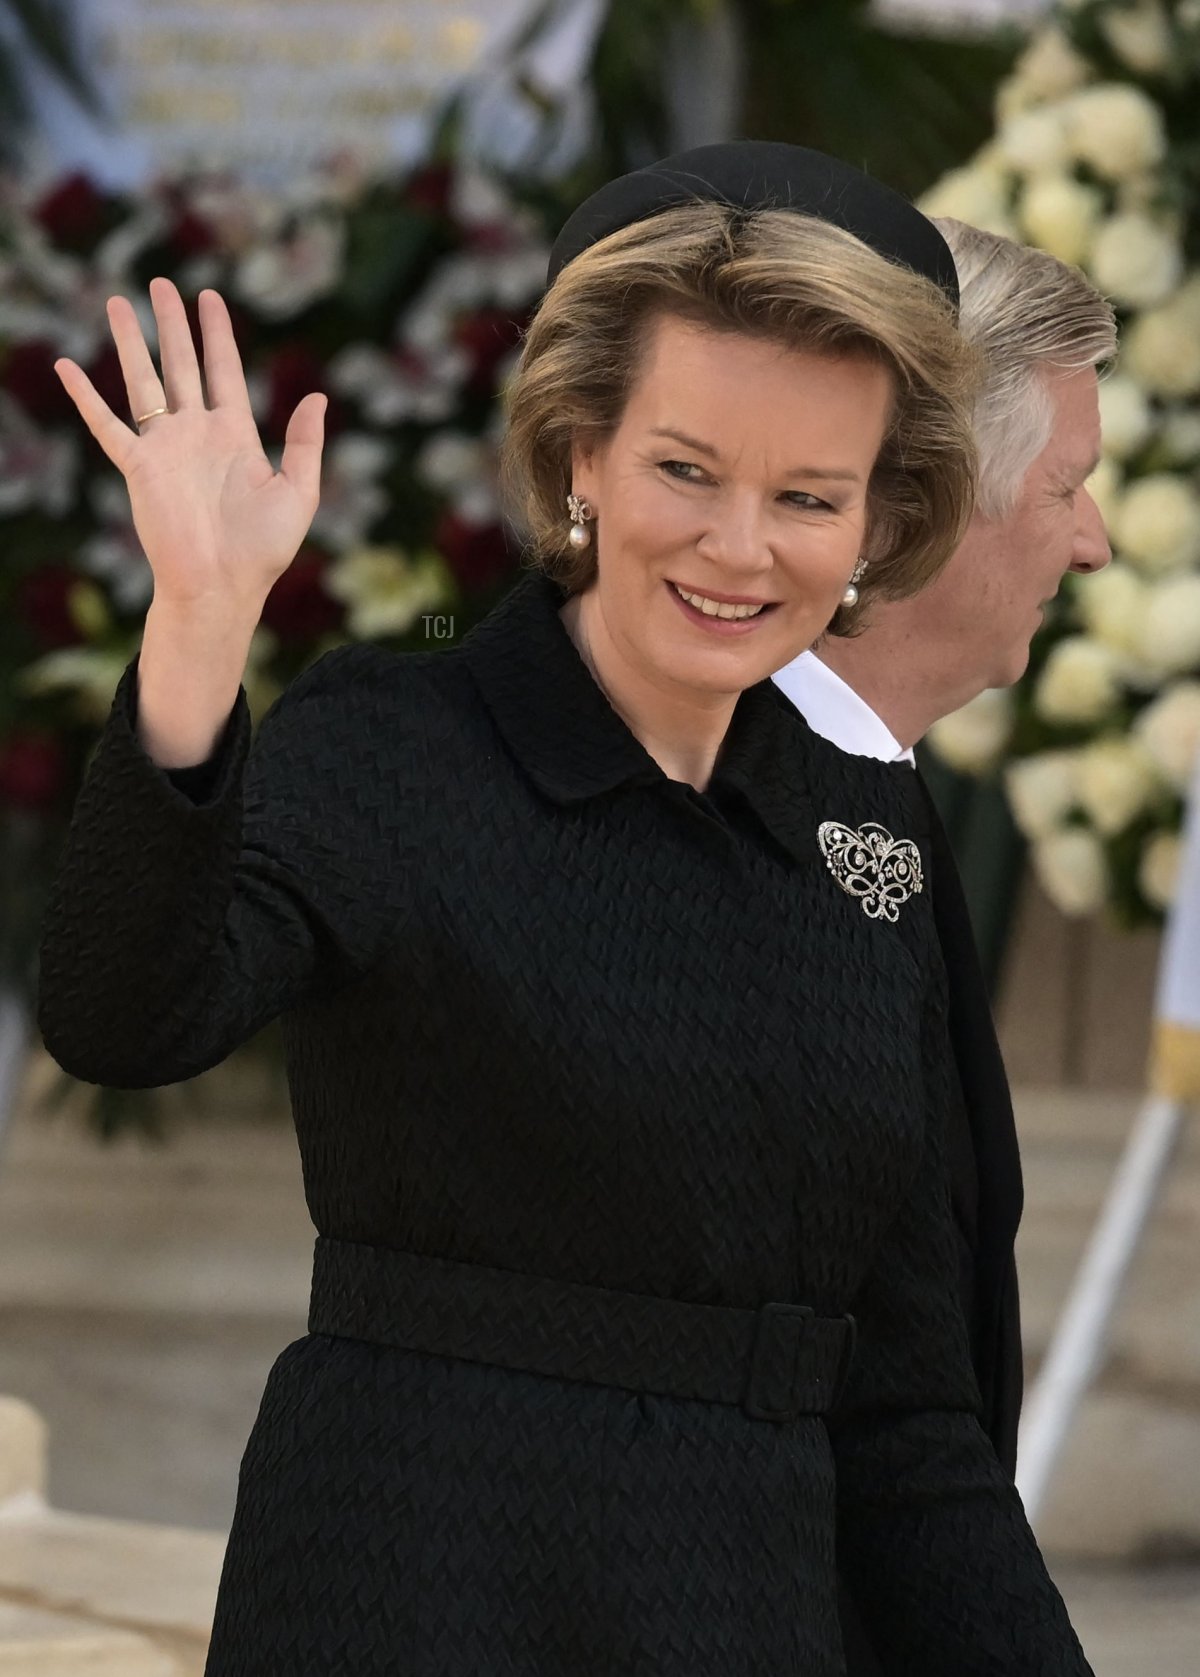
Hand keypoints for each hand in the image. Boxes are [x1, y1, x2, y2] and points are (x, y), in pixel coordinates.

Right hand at [54, 276, 326, 616]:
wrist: (222, 587)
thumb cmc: (263, 551)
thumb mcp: (299, 493)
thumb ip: (305, 444)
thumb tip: (317, 397)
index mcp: (236, 436)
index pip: (224, 371)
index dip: (217, 334)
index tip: (210, 298)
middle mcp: (198, 434)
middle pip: (182, 364)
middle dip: (173, 324)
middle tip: (163, 285)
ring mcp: (166, 448)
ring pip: (144, 381)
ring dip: (131, 342)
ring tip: (120, 302)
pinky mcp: (139, 468)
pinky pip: (107, 426)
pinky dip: (86, 398)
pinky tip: (66, 369)